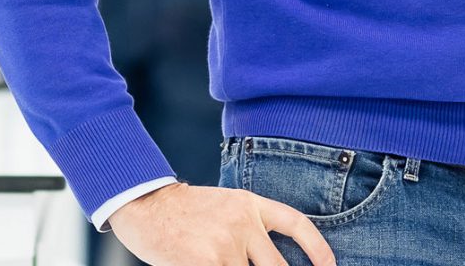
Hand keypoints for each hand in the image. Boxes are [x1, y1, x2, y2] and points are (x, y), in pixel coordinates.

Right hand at [108, 180, 338, 265]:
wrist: (147, 206)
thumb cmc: (184, 213)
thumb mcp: (224, 208)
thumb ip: (248, 230)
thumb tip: (267, 261)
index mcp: (250, 204)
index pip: (295, 223)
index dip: (317, 247)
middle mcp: (244, 222)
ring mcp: (227, 245)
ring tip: (220, 263)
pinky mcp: (208, 262)